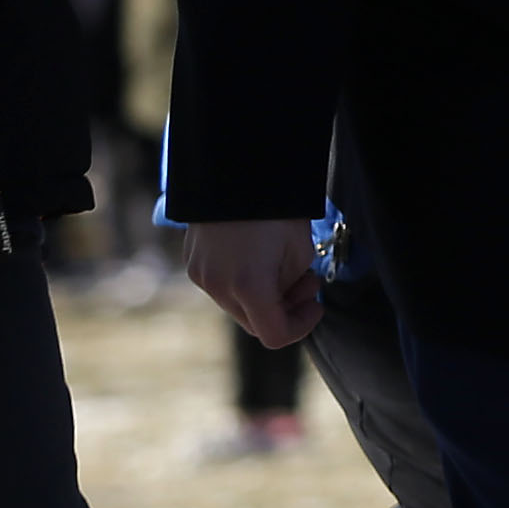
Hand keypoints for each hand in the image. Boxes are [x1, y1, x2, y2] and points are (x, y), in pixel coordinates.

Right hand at [183, 217, 324, 351]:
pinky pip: (220, 286)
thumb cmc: (277, 209)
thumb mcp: (299, 251)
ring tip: (281, 264)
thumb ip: (291, 287)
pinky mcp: (192, 263)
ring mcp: (200, 276)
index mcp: (249, 287)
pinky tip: (256, 256)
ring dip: (261, 296)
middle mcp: (218, 287)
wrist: (237, 172)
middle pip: (254, 322)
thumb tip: (284, 297)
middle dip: (283, 309)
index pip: (274, 335)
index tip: (316, 306)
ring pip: (236, 305)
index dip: (301, 326)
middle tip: (305, 282)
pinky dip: (241, 282)